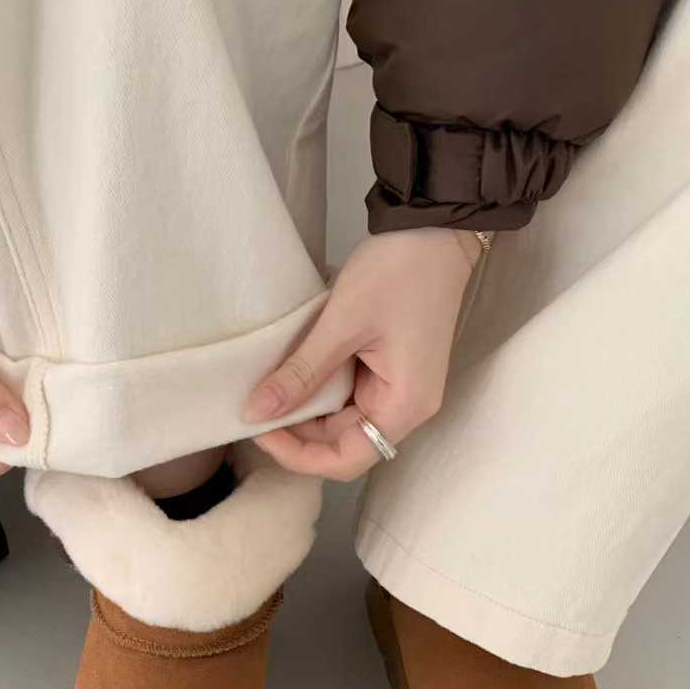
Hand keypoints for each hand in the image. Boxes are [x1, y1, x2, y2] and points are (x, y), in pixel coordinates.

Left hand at [244, 228, 481, 479]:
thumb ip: (300, 374)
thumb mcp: (341, 323)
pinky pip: (347, 395)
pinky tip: (291, 373)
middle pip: (342, 443)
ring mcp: (399, 389)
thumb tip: (256, 413)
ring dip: (304, 411)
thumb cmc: (399, 271)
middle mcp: (407, 407)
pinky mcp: (389, 370)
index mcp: (405, 405)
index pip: (346, 460)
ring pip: (341, 421)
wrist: (436, 228)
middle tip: (253, 406)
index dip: (298, 455)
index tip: (259, 431)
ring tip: (267, 389)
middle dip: (296, 432)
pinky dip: (318, 389)